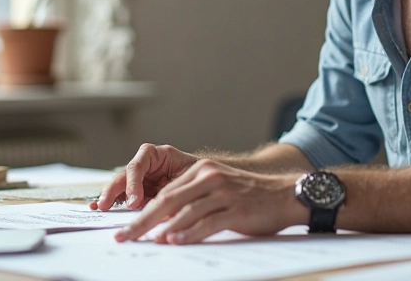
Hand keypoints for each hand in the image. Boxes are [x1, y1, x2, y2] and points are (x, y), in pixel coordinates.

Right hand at [91, 144, 199, 210]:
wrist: (207, 181)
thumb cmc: (200, 174)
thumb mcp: (189, 177)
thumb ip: (173, 189)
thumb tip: (161, 210)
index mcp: (157, 154)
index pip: (138, 166)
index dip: (133, 183)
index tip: (134, 202)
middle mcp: (145, 165)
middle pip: (124, 175)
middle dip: (113, 190)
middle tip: (105, 205)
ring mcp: (141, 178)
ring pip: (121, 185)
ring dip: (109, 196)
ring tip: (98, 206)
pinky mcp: (139, 191)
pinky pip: (124, 196)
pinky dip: (114, 202)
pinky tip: (101, 207)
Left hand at [114, 158, 305, 243]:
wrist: (287, 194)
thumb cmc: (250, 196)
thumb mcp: (219, 189)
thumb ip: (193, 200)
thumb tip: (163, 223)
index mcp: (202, 170)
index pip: (165, 192)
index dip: (142, 211)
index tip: (126, 227)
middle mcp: (210, 177)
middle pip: (167, 201)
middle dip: (142, 221)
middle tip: (123, 237)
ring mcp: (223, 193)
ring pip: (185, 212)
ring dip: (163, 229)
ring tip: (146, 241)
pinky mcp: (236, 210)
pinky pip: (207, 223)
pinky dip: (189, 233)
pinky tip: (176, 241)